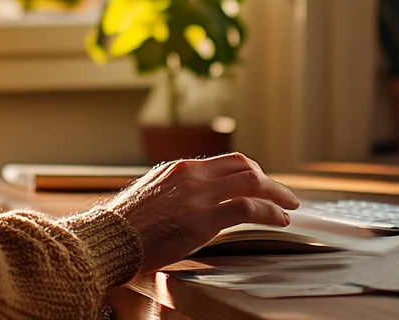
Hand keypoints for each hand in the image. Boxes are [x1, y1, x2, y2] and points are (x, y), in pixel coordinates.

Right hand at [106, 152, 298, 273]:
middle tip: (282, 194)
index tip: (260, 184)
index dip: (249, 172)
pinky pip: (247, 209)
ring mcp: (199, 194)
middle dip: (267, 180)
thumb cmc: (125, 225)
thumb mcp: (152, 196)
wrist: (110, 237)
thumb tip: (191, 203)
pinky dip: (269, 213)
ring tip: (289, 206)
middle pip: (243, 165)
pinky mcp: (203, 218)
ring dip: (275, 194)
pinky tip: (279, 221)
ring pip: (250, 182)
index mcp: (179, 168)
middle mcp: (192, 174)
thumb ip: (175, 193)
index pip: (225, 162)